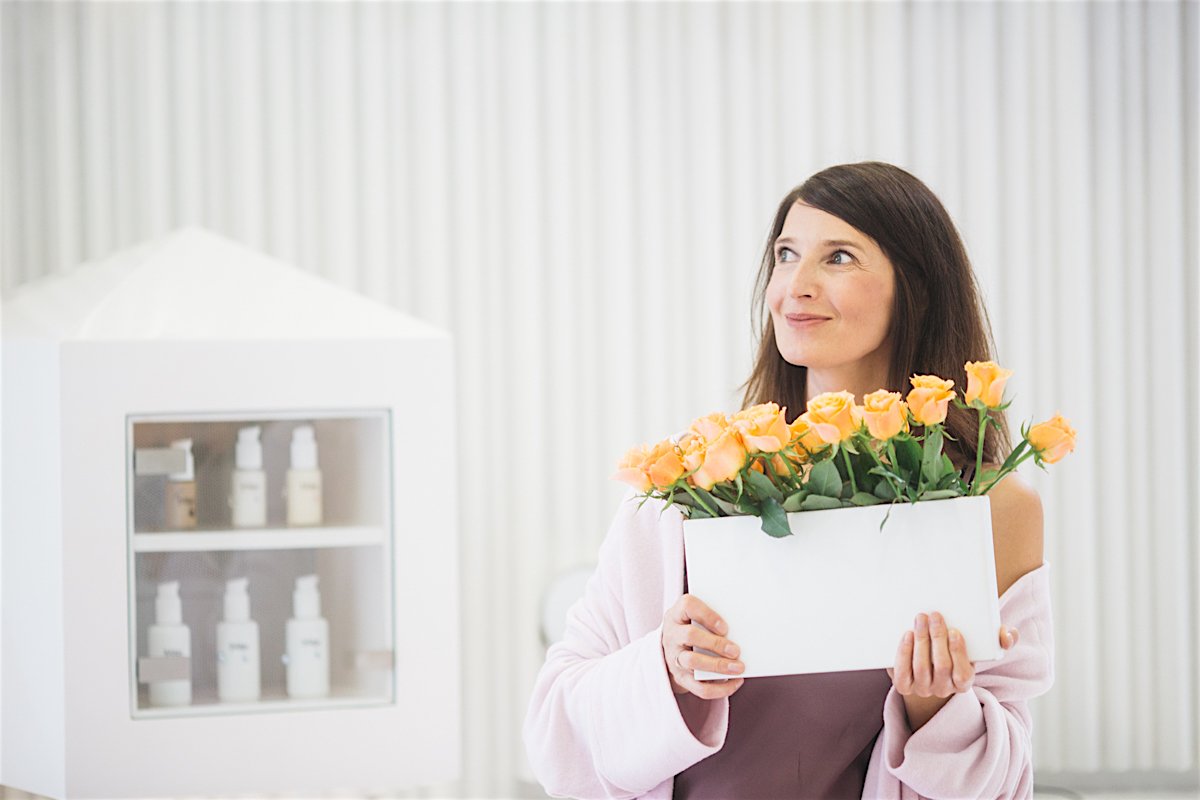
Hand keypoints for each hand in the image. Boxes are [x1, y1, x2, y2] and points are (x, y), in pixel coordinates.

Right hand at [661, 594, 744, 699]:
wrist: (672, 649)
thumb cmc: (692, 627)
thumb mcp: (696, 617)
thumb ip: (713, 620)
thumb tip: (743, 629)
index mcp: (677, 614)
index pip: (687, 606)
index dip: (707, 615)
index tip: (725, 627)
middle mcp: (673, 635)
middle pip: (690, 636)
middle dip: (715, 644)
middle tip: (736, 650)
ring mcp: (674, 657)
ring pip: (692, 662)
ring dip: (717, 665)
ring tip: (738, 667)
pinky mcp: (681, 678)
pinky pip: (699, 687)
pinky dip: (720, 688)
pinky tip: (736, 682)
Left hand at [887, 611, 1019, 697]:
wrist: (927, 667)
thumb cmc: (955, 652)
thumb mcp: (978, 648)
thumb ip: (998, 640)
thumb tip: (1008, 635)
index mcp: (964, 682)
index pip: (963, 674)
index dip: (958, 653)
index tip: (954, 631)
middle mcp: (943, 689)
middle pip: (940, 666)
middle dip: (936, 638)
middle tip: (933, 615)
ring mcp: (922, 689)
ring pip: (921, 668)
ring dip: (920, 641)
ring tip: (920, 619)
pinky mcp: (904, 686)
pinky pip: (902, 673)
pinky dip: (904, 653)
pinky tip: (907, 635)